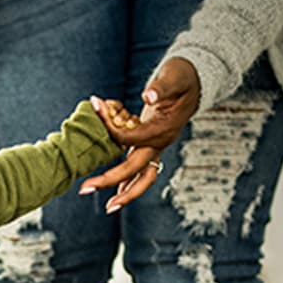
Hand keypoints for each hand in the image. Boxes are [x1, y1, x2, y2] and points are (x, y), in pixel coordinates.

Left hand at [79, 57, 200, 213]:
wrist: (198, 81)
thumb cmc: (182, 76)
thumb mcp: (174, 76)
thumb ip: (161, 88)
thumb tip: (148, 97)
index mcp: (162, 129)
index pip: (128, 138)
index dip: (108, 127)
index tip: (94, 107)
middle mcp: (161, 142)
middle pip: (135, 169)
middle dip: (110, 181)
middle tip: (84, 188)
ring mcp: (159, 146)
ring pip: (143, 177)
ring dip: (126, 193)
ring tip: (109, 207)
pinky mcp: (154, 144)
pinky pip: (142, 169)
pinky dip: (130, 182)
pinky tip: (117, 193)